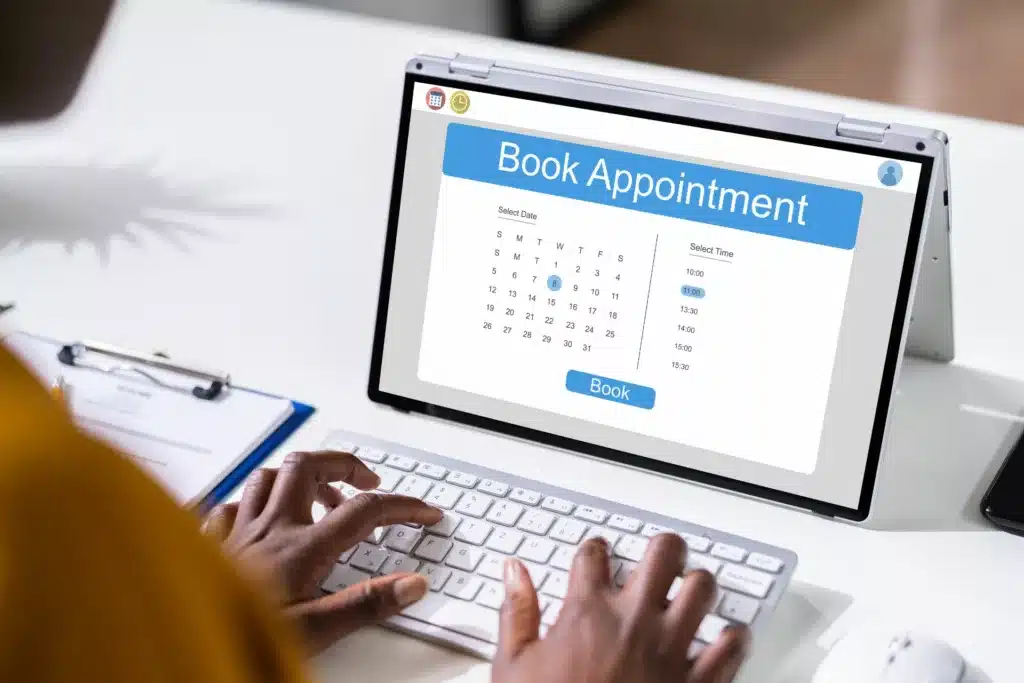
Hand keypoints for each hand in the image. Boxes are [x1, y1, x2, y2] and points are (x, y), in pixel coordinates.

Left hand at [201, 450, 442, 653]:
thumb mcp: (315, 632)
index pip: (364, 511)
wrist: (180, 640)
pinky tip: (259, 516)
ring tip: (321, 493)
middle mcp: (270, 529)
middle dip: (344, 464)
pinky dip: (252, 502)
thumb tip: (412, 584)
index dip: (402, 506)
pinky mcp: (210, 545)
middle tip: (368, 481)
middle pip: (309, 466)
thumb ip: (366, 605)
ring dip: (301, 476)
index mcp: (302, 548)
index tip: (424, 513)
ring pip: (269, 477)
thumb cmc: (238, 636)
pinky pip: (230, 505)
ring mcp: (237, 532)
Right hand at [495, 535, 749, 682]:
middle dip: (662, 551)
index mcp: (587, 613)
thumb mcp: (514, 666)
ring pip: (703, 587)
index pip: (595, 553)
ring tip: (688, 593)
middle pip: (664, 552)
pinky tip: (721, 640)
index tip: (596, 556)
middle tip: (657, 561)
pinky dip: (732, 639)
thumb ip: (517, 612)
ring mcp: (671, 650)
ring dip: (697, 587)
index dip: (595, 549)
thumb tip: (514, 572)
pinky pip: (732, 646)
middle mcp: (634, 622)